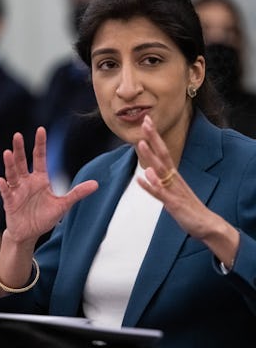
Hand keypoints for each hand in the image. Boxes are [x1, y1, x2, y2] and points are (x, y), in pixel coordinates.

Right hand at [0, 127, 97, 249]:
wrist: (30, 233)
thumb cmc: (44, 217)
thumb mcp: (63, 205)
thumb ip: (77, 193)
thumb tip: (96, 184)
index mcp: (40, 179)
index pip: (39, 158)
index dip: (40, 144)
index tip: (41, 130)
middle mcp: (27, 182)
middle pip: (22, 162)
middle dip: (20, 149)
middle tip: (17, 135)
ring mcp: (17, 191)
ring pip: (12, 174)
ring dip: (10, 164)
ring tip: (7, 153)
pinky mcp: (10, 202)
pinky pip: (6, 193)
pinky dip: (4, 187)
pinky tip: (2, 180)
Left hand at [136, 116, 238, 264]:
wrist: (207, 225)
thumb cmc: (188, 208)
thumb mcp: (171, 193)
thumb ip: (158, 183)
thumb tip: (146, 171)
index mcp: (173, 175)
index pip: (163, 152)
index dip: (154, 138)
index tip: (147, 122)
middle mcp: (174, 179)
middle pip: (162, 155)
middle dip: (153, 138)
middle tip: (146, 121)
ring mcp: (174, 190)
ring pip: (160, 171)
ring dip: (150, 157)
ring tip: (141, 143)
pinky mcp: (174, 203)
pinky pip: (161, 194)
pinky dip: (151, 185)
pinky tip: (142, 178)